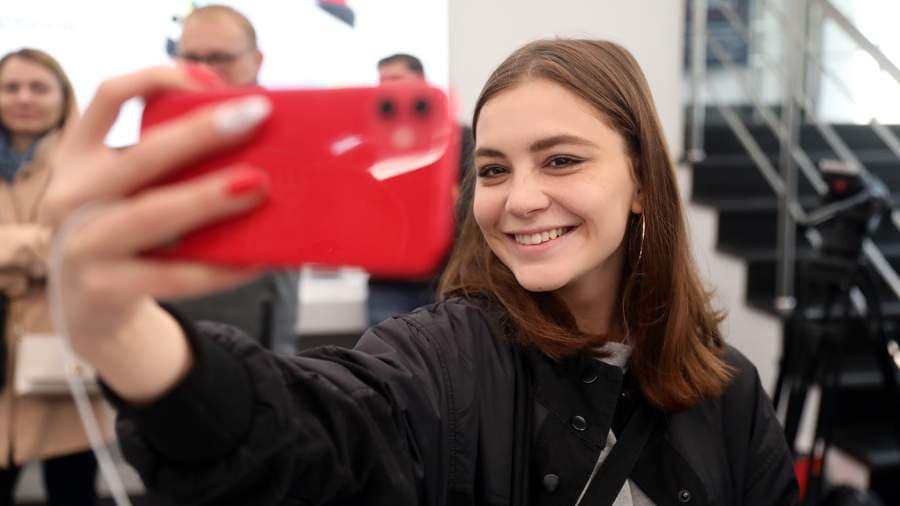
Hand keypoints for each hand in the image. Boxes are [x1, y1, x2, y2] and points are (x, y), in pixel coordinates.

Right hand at [42, 65, 271, 401]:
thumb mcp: (130, 192)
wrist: (89, 311)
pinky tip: (258, 259)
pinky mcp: (105, 289)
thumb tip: (252, 137)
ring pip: (152, 216)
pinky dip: (220, 269)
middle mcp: (72, 195)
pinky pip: (173, 277)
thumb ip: (171, 165)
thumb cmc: (126, 235)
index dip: (157, 79)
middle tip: (256, 116)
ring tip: (258, 185)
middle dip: (200, 133)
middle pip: (140, 156)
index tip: (210, 79)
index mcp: (79, 157)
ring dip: (208, 198)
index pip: (109, 97)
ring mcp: (83, 244)